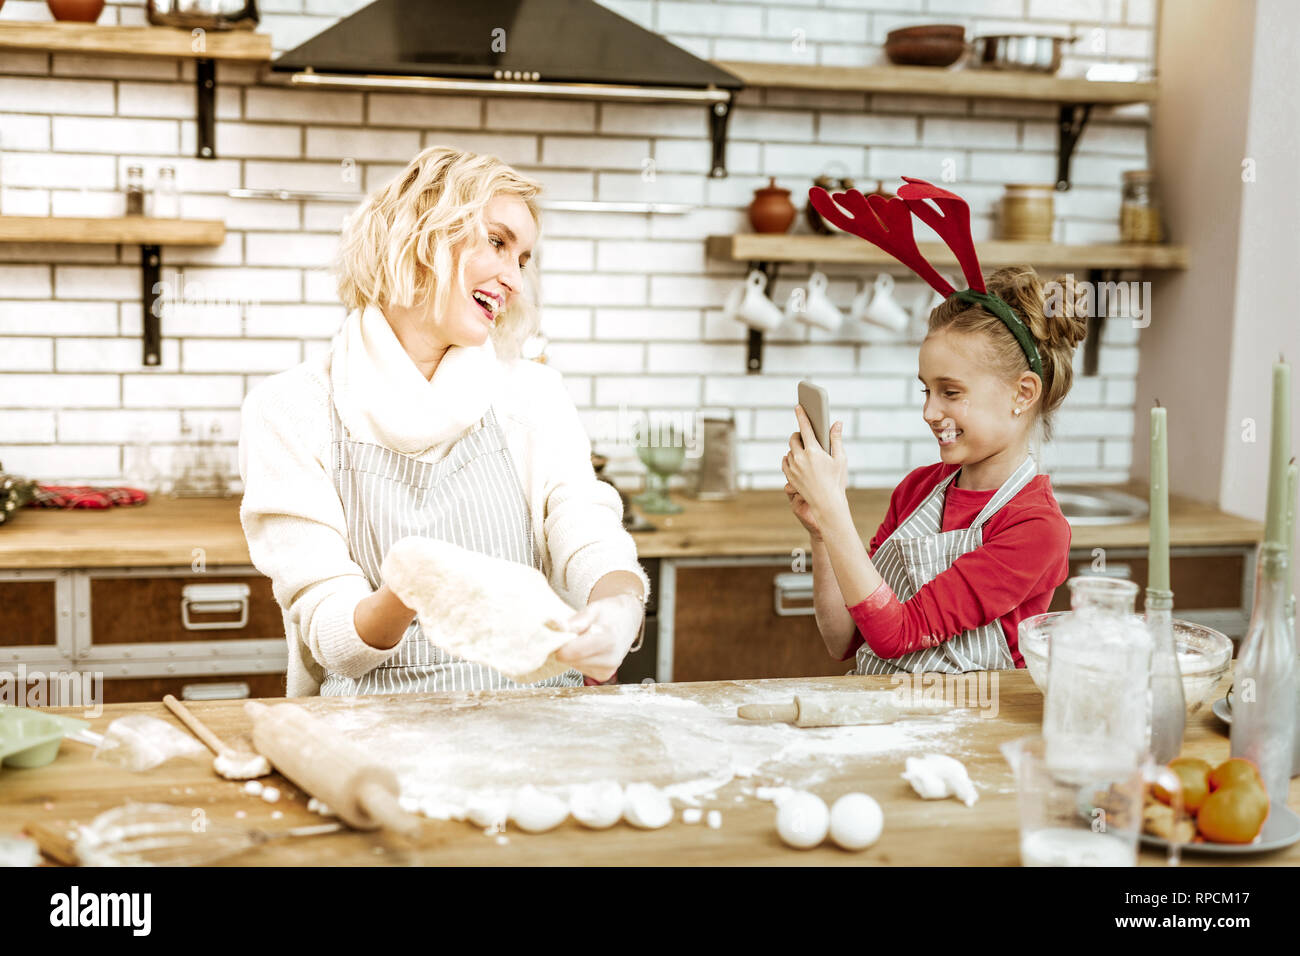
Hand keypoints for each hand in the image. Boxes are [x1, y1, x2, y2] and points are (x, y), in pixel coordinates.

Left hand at [555, 593, 643, 681]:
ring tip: (585, 639)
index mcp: (608, 640)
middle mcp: (610, 659)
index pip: (572, 651)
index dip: (560, 642)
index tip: (560, 632)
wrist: (629, 620)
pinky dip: (580, 658)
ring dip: (574, 653)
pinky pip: (581, 668)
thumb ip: (578, 619)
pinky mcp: (604, 675)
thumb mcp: (595, 608)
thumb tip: (560, 627)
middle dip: (567, 646)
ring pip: (573, 664)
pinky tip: (589, 648)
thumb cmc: (612, 612)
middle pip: (570, 659)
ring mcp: (608, 670)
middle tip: (575, 633)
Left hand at [782, 408, 848, 531]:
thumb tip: (837, 423)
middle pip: (794, 438)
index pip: (805, 428)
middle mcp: (800, 458)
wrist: (827, 503)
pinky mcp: (789, 477)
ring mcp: (793, 468)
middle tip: (806, 437)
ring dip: (795, 448)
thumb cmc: (837, 480)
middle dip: (799, 435)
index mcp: (814, 451)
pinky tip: (797, 460)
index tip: (798, 406)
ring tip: (805, 451)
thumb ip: (836, 439)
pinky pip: (785, 462)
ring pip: (789, 451)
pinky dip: (790, 459)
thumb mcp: (840, 459)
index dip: (802, 415)